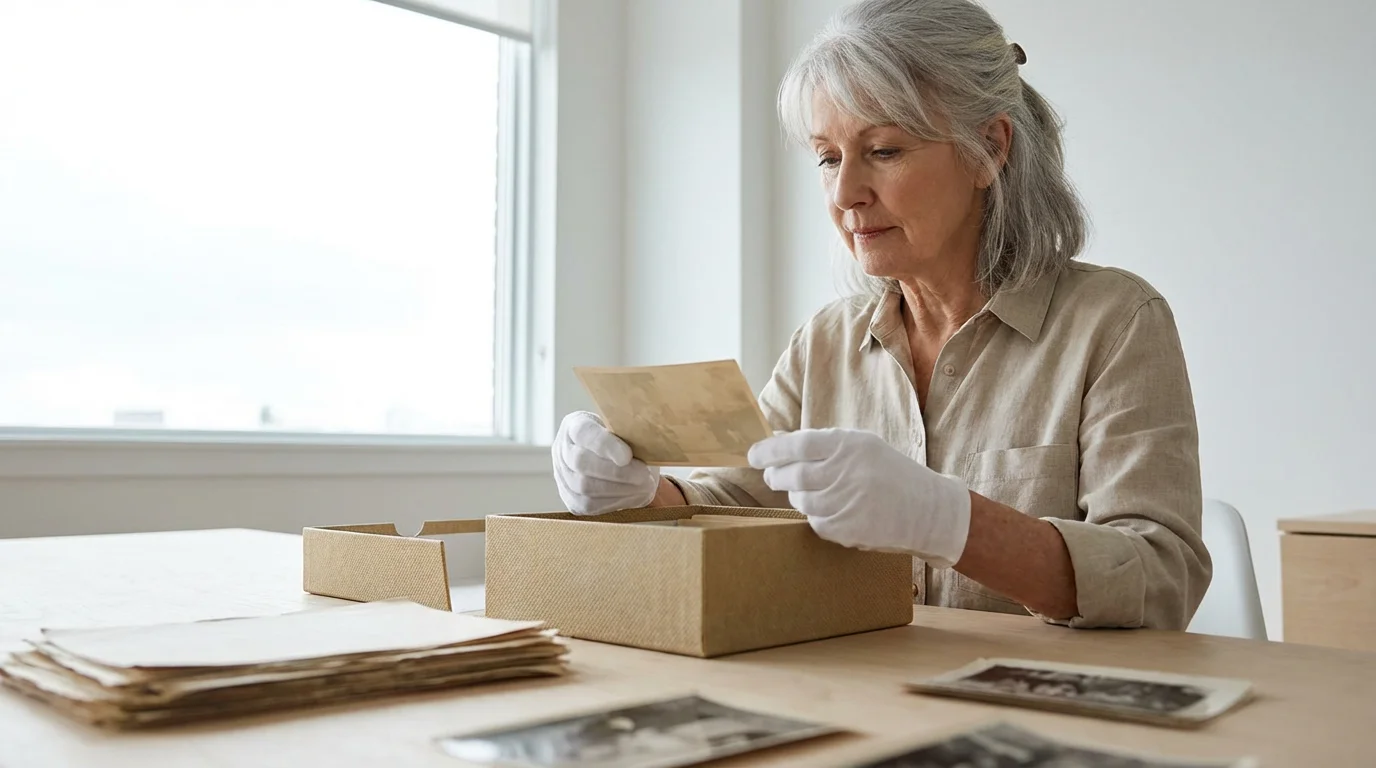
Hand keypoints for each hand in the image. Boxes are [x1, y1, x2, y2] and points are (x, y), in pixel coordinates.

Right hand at [552, 411, 659, 515]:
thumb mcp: (626, 429)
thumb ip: (629, 432)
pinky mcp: (571, 499)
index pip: (583, 432)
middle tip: (644, 475)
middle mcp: (562, 449)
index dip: (604, 445)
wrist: (620, 462)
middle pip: (581, 462)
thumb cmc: (625, 440)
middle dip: (616, 472)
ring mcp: (563, 476)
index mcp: (574, 425)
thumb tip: (643, 441)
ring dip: (619, 489)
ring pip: (585, 487)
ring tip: (644, 485)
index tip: (627, 456)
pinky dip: (615, 501)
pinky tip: (634, 494)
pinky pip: (590, 504)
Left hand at [748, 428, 971, 567]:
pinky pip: (815, 522)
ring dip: (798, 496)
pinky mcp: (846, 529)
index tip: (753, 455)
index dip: (770, 450)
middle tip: (773, 475)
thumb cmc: (891, 474)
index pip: (798, 445)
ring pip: (801, 500)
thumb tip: (778, 441)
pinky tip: (834, 509)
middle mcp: (846, 472)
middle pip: (793, 476)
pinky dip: (816, 515)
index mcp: (850, 445)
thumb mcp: (863, 446)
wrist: (927, 510)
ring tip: (815, 491)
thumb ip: (823, 443)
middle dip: (776, 475)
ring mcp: (846, 503)